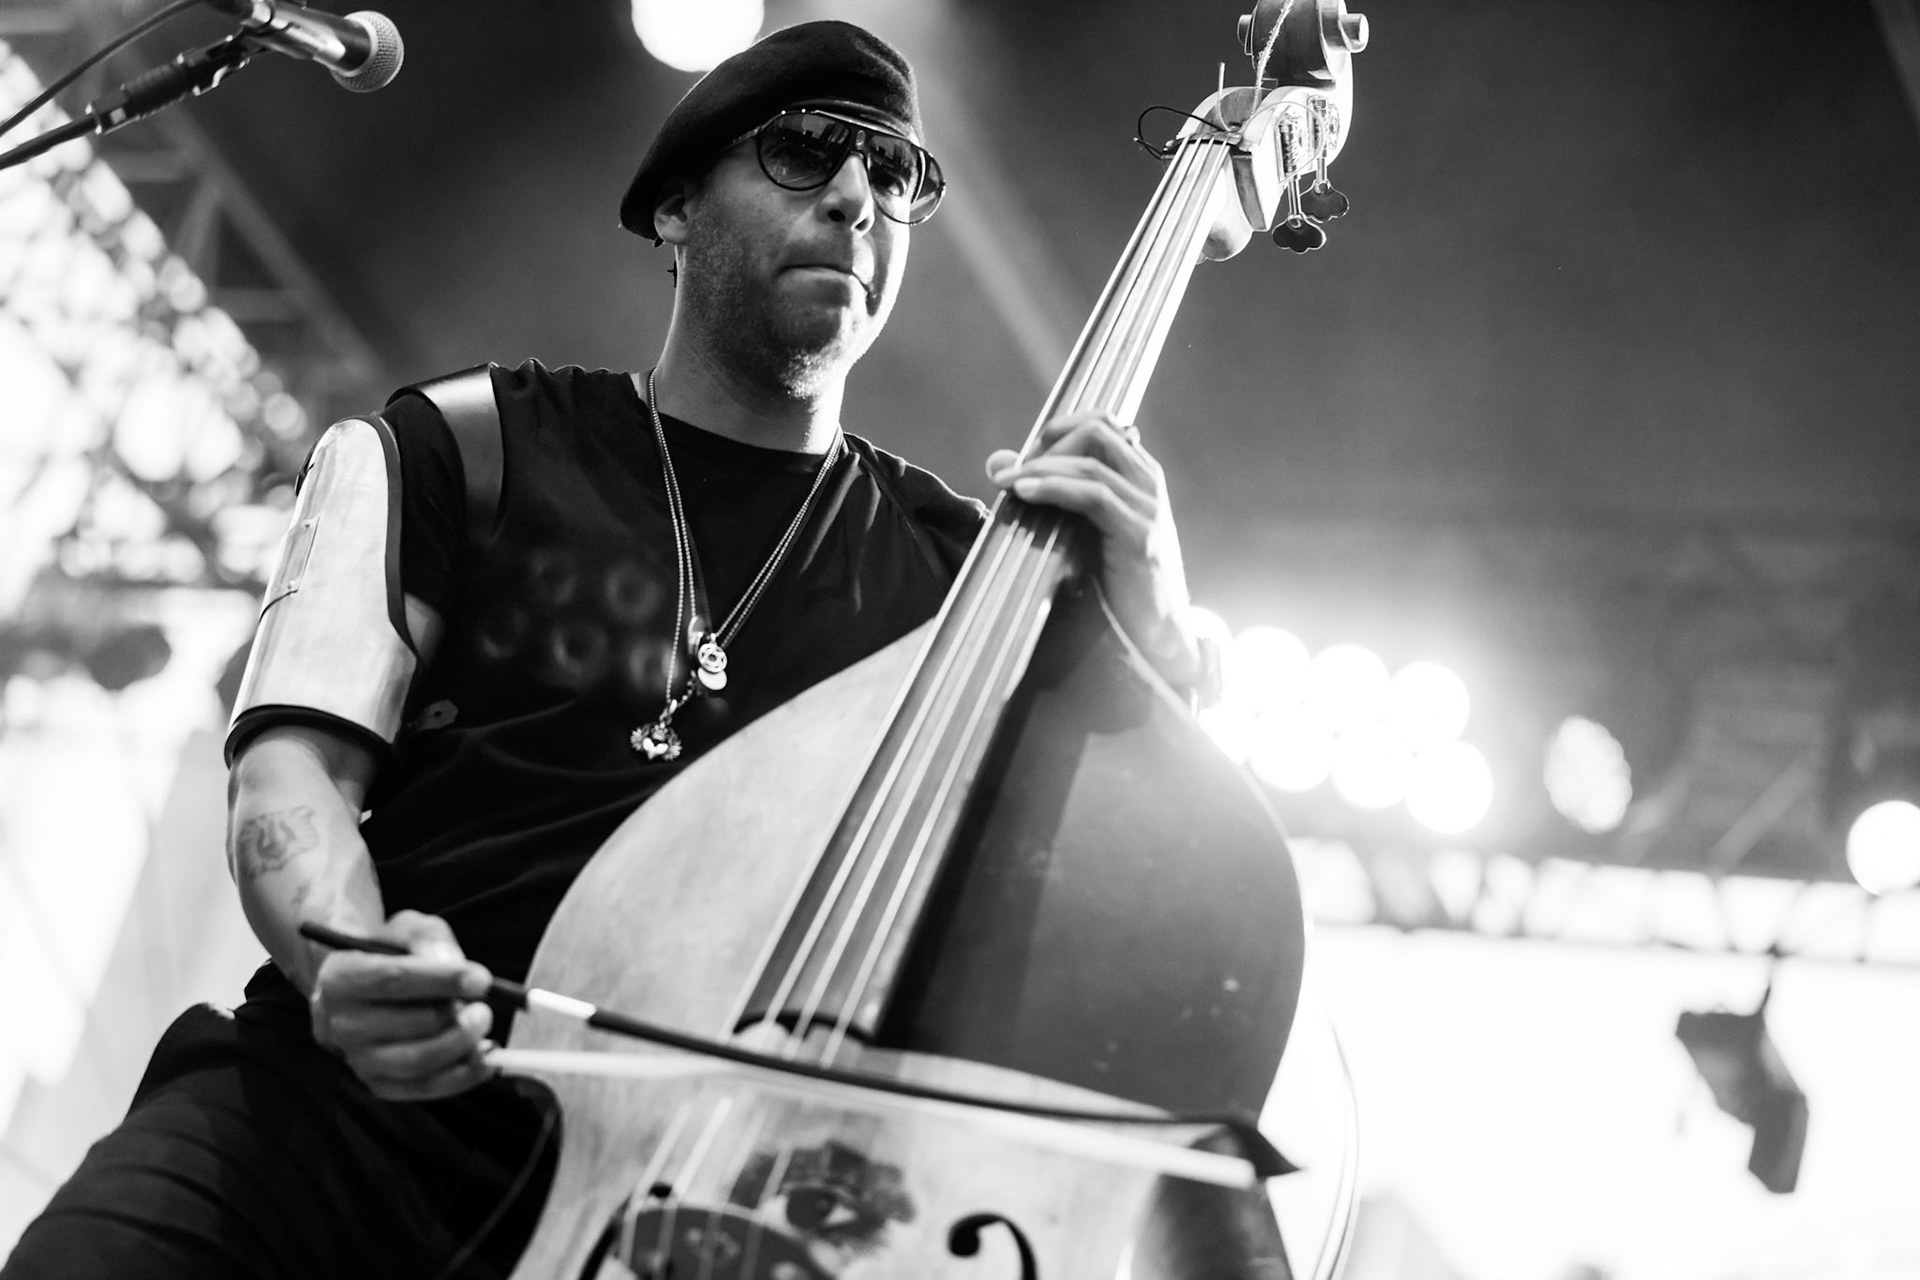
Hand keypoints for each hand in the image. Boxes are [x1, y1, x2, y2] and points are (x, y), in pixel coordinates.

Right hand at [308, 910, 495, 1100]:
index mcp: (341, 979)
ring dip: (462, 1045)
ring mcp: (358, 1060)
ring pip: (419, 1062)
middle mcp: (342, 1025)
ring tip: (483, 1023)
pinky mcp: (379, 1085)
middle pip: (410, 1025)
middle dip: (457, 1017)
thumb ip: (429, 940)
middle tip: (486, 1007)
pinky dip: (463, 1075)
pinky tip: (484, 1055)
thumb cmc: (393, 955)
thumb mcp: (407, 930)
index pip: (393, 980)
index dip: (442, 980)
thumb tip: (456, 965)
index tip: (481, 980)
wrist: (367, 991)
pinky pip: (426, 1088)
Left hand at [985, 410, 1201, 685]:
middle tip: (1009, 473)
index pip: (1102, 423)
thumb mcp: (1080, 529)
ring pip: (1091, 461)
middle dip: (1047, 445)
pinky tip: (1026, 494)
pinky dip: (1055, 488)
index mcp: (1139, 475)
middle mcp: (1149, 483)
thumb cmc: (1114, 583)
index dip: (1059, 429)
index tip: (1023, 456)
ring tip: (1006, 483)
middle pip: (1097, 432)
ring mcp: (1148, 507)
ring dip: (1040, 468)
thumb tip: (997, 463)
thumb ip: (1048, 493)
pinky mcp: (1139, 535)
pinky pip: (1094, 495)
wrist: (1154, 636)